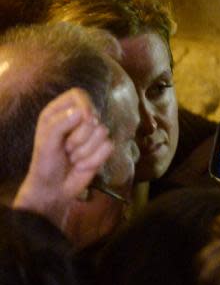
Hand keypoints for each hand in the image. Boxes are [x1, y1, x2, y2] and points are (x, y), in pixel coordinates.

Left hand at [13, 88, 112, 229]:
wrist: (54, 189)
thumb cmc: (45, 164)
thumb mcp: (45, 143)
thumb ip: (60, 125)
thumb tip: (81, 112)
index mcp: (59, 113)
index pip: (79, 95)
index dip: (84, 105)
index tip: (84, 119)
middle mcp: (77, 120)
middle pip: (94, 115)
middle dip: (81, 136)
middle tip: (67, 148)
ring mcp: (91, 135)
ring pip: (103, 132)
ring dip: (85, 151)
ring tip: (72, 158)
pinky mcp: (102, 149)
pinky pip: (108, 147)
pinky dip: (94, 159)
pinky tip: (82, 165)